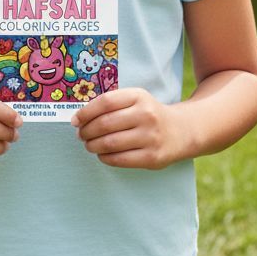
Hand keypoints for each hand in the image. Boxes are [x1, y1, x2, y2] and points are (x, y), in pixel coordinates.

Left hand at [72, 88, 190, 169]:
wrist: (181, 131)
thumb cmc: (148, 114)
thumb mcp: (135, 100)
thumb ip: (111, 104)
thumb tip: (80, 118)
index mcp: (139, 96)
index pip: (105, 102)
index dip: (86, 112)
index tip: (75, 120)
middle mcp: (146, 115)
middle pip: (105, 124)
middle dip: (86, 131)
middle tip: (80, 135)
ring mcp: (150, 137)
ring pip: (110, 143)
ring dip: (93, 145)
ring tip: (89, 145)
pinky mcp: (152, 157)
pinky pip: (120, 159)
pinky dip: (105, 157)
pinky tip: (102, 154)